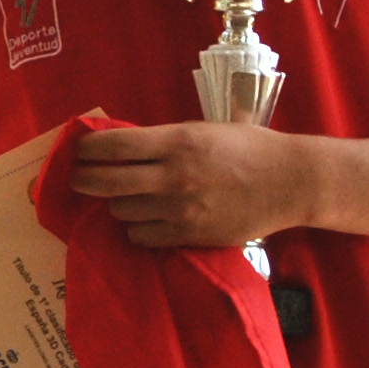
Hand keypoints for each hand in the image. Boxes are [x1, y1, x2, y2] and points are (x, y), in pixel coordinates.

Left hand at [70, 121, 317, 248]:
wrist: (289, 182)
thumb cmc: (248, 149)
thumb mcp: (203, 130)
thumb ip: (163, 139)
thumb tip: (120, 144)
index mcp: (177, 141)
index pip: (113, 146)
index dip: (87, 149)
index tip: (79, 151)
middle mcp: (173, 175)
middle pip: (105, 182)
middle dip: (84, 180)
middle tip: (79, 178)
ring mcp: (179, 209)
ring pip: (121, 211)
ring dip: (118, 204)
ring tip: (129, 196)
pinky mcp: (188, 235)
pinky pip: (141, 236)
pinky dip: (138, 228)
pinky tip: (148, 219)